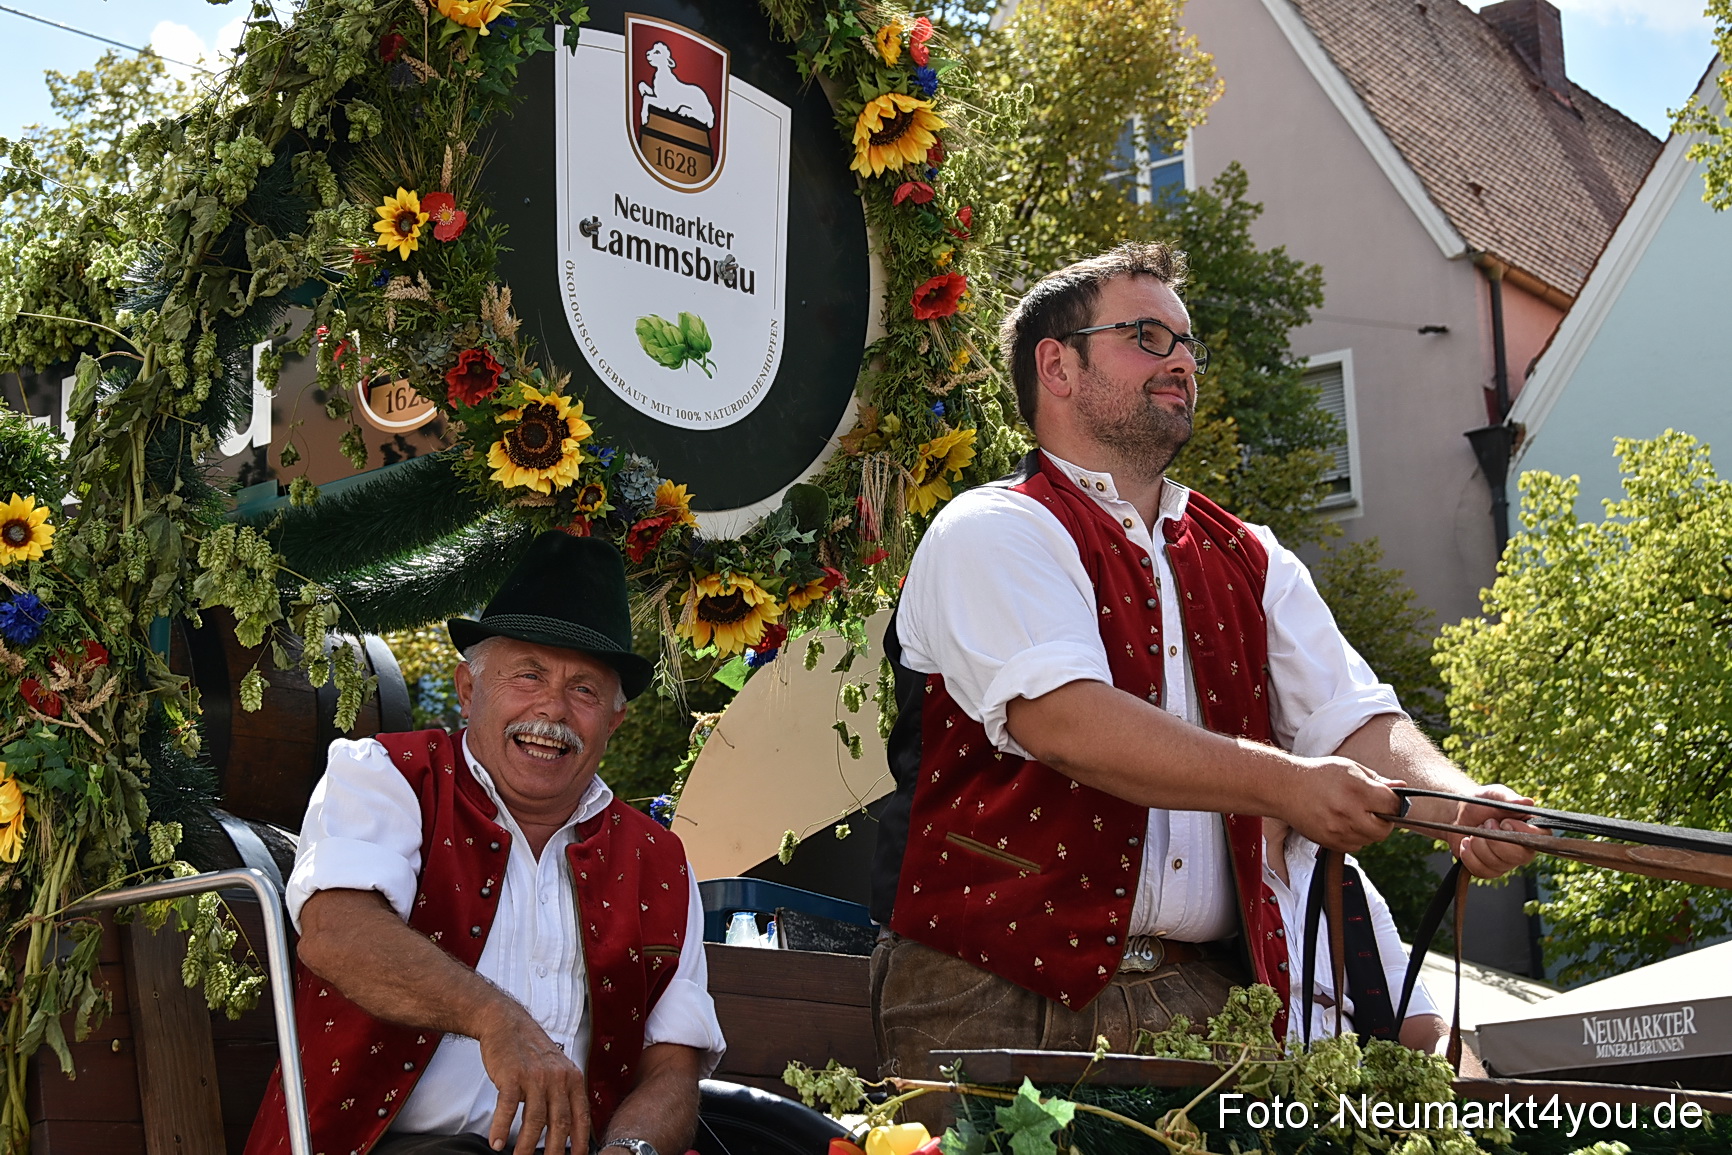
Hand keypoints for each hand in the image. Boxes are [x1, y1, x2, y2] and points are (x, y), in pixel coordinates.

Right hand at [478, 1006, 590, 1154]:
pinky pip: (507, 1109)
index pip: (580, 1116)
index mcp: (572, 1078)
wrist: (506, 1023)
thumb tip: (566, 1128)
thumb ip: (563, 1094)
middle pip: (559, 1123)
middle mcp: (557, 1078)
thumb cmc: (531, 1050)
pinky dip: (502, 1129)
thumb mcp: (557, 1069)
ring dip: (526, 1146)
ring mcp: (535, 1077)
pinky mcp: (512, 1076)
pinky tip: (497, 1143)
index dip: (581, 1140)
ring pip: (534, 1121)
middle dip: (555, 1151)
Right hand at [1281, 755, 1401, 852]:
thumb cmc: (1318, 775)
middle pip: (1384, 829)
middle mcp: (1348, 812)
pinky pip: (1355, 846)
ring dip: (1369, 829)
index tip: (1388, 800)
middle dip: (1384, 820)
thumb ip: (1377, 780)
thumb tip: (1401, 788)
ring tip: (1354, 814)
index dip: (1394, 803)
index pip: (1393, 805)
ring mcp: (1338, 830)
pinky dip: (1355, 837)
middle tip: (1374, 810)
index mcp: (1357, 790)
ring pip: (1370, 839)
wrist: (1285, 788)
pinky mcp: (1329, 842)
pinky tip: (1344, 822)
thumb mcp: (1350, 768)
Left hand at [1451, 784, 1539, 878]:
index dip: (1521, 832)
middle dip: (1494, 839)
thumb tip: (1528, 802)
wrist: (1459, 814)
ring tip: (1474, 831)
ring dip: (1478, 844)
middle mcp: (1523, 848)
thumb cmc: (1481, 803)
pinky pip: (1482, 870)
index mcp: (1530, 828)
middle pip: (1517, 856)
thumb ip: (1510, 798)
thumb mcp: (1494, 794)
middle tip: (1485, 824)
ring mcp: (1507, 862)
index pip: (1540, 838)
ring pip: (1496, 864)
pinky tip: (1466, 842)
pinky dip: (1469, 855)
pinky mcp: (1490, 870)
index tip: (1504, 822)